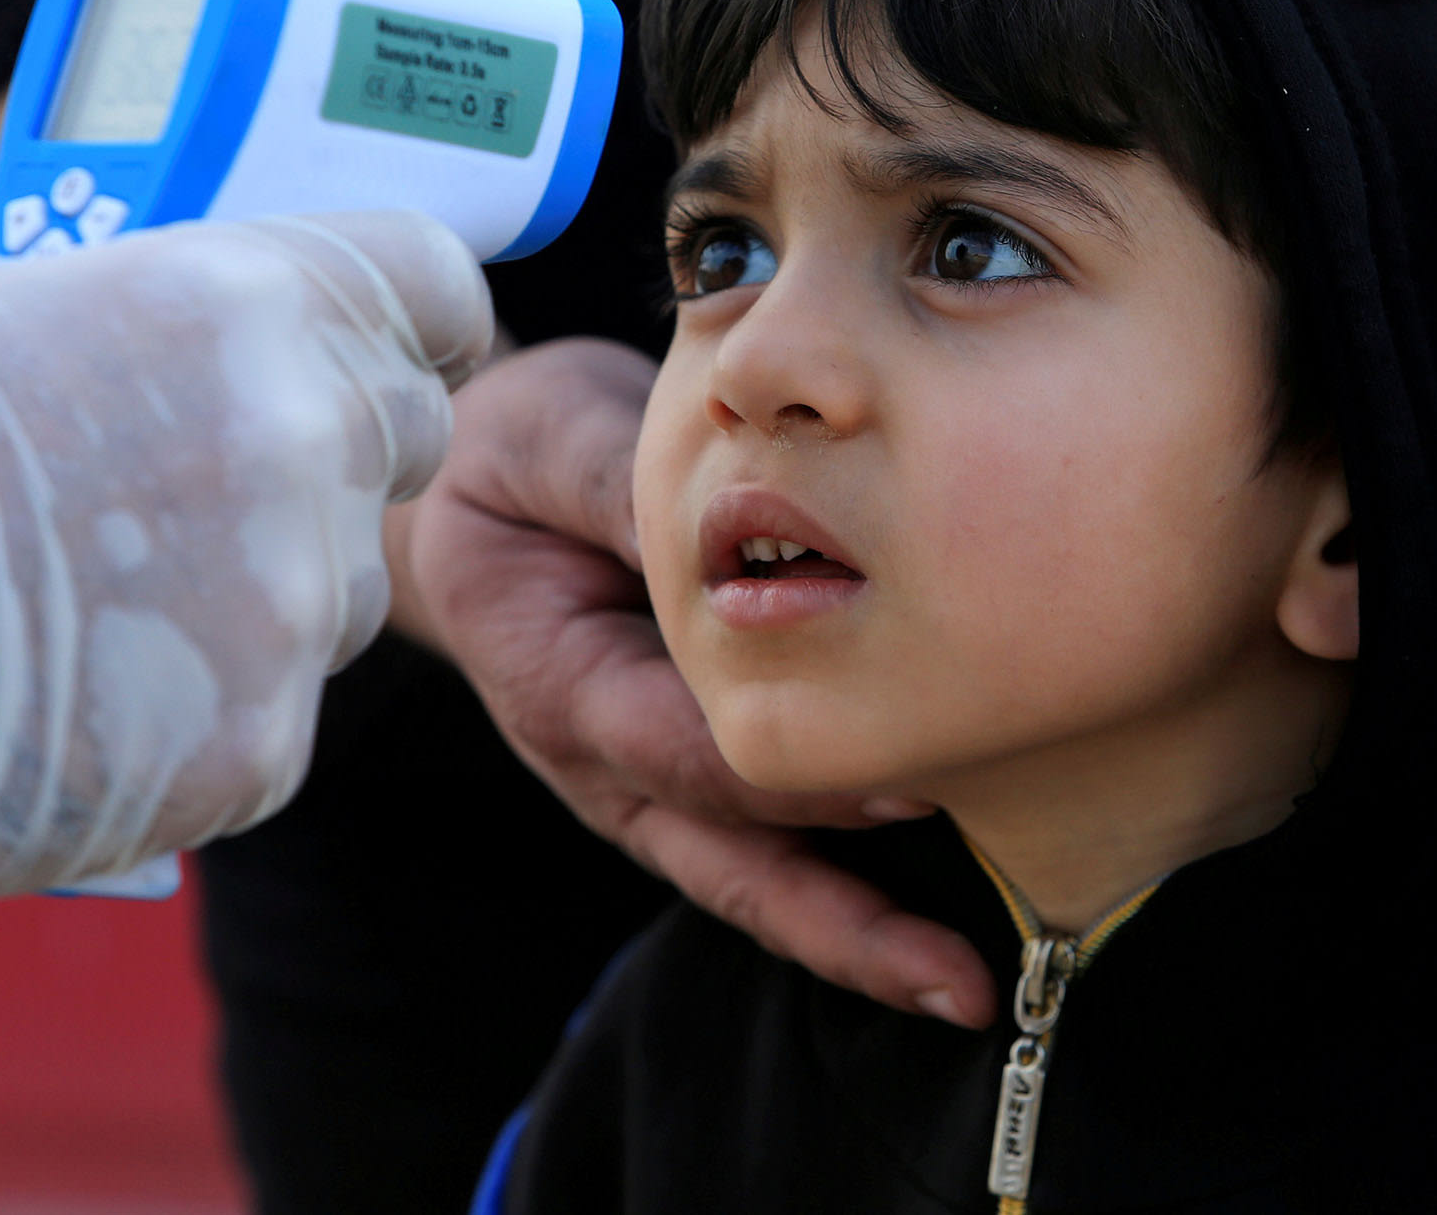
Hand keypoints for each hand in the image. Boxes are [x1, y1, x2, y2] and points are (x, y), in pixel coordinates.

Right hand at [0, 209, 490, 899]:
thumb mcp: (2, 307)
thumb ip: (163, 314)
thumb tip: (233, 321)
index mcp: (245, 300)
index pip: (439, 288)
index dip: (418, 322)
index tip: (399, 347)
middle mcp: (302, 438)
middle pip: (408, 436)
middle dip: (340, 457)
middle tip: (215, 491)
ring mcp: (293, 599)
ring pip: (350, 588)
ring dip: (271, 591)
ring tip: (109, 606)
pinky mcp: (261, 743)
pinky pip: (278, 711)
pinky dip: (206, 711)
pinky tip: (88, 699)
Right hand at [403, 337, 994, 1028]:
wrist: (474, 497)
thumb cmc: (516, 460)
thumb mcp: (544, 444)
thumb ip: (616, 484)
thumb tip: (713, 514)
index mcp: (563, 687)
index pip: (679, 753)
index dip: (786, 779)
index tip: (901, 786)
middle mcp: (610, 768)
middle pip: (731, 868)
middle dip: (841, 929)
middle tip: (952, 975)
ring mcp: (655, 791)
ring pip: (761, 886)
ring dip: (860, 945)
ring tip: (961, 992)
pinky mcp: (701, 784)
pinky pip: (780, 856)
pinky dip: (854, 901)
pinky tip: (944, 936)